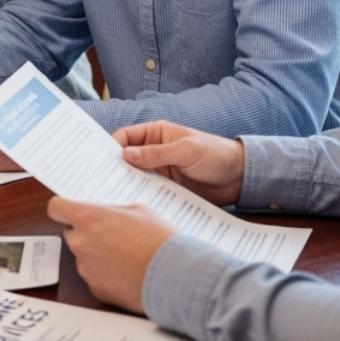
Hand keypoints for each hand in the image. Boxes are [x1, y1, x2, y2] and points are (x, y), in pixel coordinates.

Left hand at [48, 199, 174, 313]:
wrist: (175, 276)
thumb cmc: (159, 240)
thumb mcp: (139, 210)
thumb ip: (113, 211)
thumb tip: (105, 214)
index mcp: (89, 218)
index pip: (56, 207)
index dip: (63, 208)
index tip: (70, 211)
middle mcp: (81, 243)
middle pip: (70, 233)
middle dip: (85, 233)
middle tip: (110, 235)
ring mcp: (85, 268)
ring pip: (83, 256)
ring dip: (97, 255)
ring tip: (125, 256)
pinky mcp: (95, 289)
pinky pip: (94, 277)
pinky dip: (106, 275)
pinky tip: (126, 273)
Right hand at [112, 121, 245, 205]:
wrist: (240, 178)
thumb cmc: (215, 155)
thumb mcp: (186, 150)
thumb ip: (156, 153)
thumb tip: (125, 155)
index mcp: (156, 134)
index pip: (126, 137)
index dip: (112, 147)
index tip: (100, 161)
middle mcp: (154, 152)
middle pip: (126, 159)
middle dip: (115, 168)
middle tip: (100, 182)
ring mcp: (159, 171)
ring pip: (135, 177)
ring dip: (126, 184)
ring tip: (112, 197)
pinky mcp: (166, 189)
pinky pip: (148, 191)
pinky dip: (140, 196)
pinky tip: (132, 206)